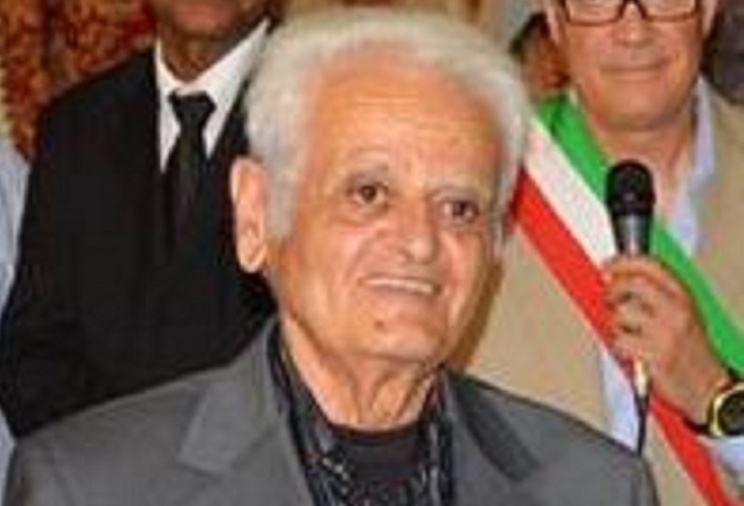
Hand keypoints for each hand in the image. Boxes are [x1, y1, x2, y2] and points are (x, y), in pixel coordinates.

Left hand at [602, 255, 728, 423]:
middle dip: (612, 289)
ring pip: (621, 313)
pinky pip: (619, 340)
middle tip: (608, 298)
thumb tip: (618, 278)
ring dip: (616, 323)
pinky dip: (619, 346)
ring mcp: (664, 332)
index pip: (650, 265)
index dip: (622, 262)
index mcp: (683, 297)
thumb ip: (656, 295)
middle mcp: (676, 310)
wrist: (708, 388)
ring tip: (627, 333)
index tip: (607, 266)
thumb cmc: (691, 351)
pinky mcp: (653, 354)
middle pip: (632, 283)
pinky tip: (631, 350)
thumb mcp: (683, 314)